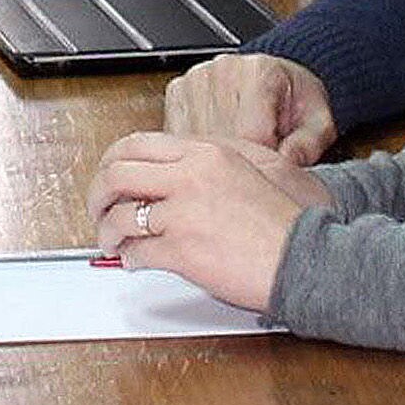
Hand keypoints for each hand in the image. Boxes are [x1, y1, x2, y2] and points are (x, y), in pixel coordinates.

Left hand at [85, 131, 334, 312]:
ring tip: (112, 240)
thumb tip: (169, 167)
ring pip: (119, 215)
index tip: (108, 176)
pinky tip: (134, 260)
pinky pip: (137, 252)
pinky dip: (129, 258)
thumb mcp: (251, 166)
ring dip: (107, 232)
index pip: (135, 144)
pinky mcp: (182, 249)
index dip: (111, 162)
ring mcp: (183, 212)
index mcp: (204, 152)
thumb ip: (207, 160)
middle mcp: (188, 176)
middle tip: (98, 209)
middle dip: (97, 195)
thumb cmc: (286, 219)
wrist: (306, 255)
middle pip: (116, 174)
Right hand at [164, 53, 337, 166]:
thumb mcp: (319, 121)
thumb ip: (310, 144)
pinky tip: (217, 153)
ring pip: (195, 141)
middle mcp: (222, 72)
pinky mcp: (177, 94)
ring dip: (215, 159)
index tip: (273, 171)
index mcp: (259, 73)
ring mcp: (195, 81)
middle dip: (240, 163)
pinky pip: (177, 137)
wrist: (277, 78)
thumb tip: (290, 162)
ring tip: (239, 160)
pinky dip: (196, 152)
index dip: (264, 162)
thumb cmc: (295, 99)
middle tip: (257, 171)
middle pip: (220, 139)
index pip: (252, 134)